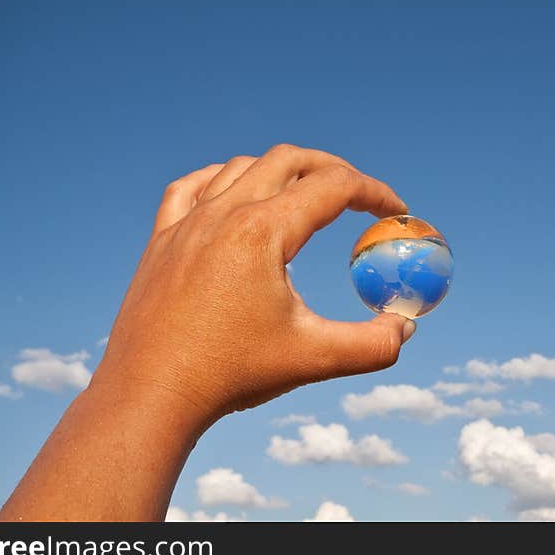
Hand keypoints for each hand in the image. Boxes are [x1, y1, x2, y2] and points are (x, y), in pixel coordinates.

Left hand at [92, 144, 414, 422]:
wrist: (149, 395)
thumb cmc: (230, 375)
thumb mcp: (313, 359)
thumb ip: (372, 345)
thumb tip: (405, 329)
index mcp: (262, 231)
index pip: (333, 186)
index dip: (375, 193)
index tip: (397, 210)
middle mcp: (222, 214)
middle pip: (290, 160)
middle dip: (333, 168)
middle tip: (358, 195)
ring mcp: (186, 224)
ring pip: (241, 167)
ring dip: (282, 171)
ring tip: (305, 195)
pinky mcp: (161, 241)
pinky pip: (190, 187)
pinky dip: (221, 179)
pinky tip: (231, 193)